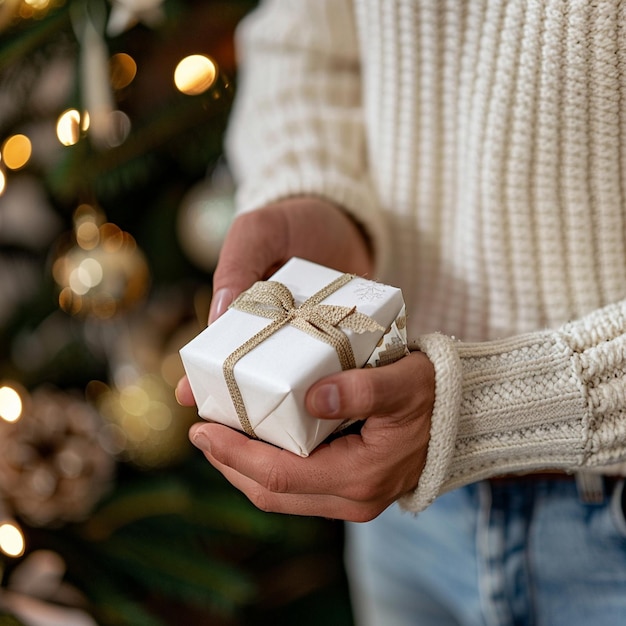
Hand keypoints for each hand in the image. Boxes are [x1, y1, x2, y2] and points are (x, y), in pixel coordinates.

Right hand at [175, 196, 373, 405]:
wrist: (349, 218)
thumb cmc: (294, 220)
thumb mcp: (258, 231)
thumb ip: (238, 264)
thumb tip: (219, 314)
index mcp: (246, 309)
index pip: (220, 344)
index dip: (204, 370)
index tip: (189, 395)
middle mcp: (276, 329)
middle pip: (256, 368)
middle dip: (243, 397)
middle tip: (236, 425)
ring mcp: (310, 336)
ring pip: (293, 374)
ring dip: (287, 395)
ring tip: (283, 423)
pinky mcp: (343, 339)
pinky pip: (334, 363)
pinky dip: (330, 379)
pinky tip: (330, 400)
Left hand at [188, 351, 433, 521]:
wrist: (464, 419)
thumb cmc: (435, 395)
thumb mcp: (404, 382)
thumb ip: (363, 389)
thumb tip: (311, 396)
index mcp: (359, 476)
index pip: (278, 475)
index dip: (233, 454)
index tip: (201, 428)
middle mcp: (351, 499)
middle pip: (270, 493)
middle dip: (229, 462)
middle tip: (200, 430)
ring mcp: (351, 500)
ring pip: (280, 495)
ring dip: (244, 467)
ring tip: (219, 435)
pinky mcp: (350, 490)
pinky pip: (296, 487)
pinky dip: (268, 466)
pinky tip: (257, 441)